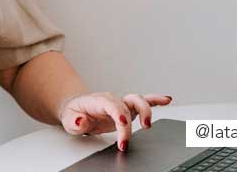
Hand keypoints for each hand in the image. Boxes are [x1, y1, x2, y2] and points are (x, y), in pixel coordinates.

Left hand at [58, 92, 172, 151]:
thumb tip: (81, 120)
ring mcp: (121, 104)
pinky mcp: (128, 110)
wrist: (77, 109)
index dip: (119, 114)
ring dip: (147, 110)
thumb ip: (75, 121)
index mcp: (99, 101)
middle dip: (134, 118)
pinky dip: (156, 101)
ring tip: (149, 124)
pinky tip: (167, 100)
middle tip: (133, 135)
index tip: (123, 124)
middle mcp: (113, 100)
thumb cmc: (74, 113)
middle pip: (128, 103)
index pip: (112, 105)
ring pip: (138, 101)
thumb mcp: (69, 119)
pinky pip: (144, 102)